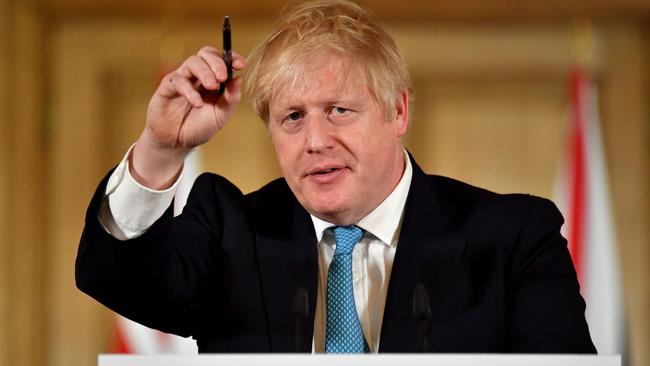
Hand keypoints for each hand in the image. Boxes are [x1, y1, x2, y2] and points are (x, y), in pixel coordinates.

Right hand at [131, 47, 245, 188]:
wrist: (176, 143)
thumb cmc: (198, 128)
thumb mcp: (220, 116)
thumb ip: (231, 99)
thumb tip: (240, 79)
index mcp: (213, 80)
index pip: (221, 60)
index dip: (231, 58)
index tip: (240, 64)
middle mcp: (197, 76)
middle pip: (206, 54)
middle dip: (217, 63)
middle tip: (222, 77)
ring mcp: (182, 79)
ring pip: (192, 62)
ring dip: (205, 73)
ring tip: (212, 87)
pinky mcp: (167, 87)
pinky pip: (179, 81)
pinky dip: (190, 91)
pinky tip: (197, 103)